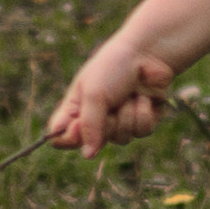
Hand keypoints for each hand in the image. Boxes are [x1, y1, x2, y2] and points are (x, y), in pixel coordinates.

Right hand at [49, 39, 177, 154]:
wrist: (148, 52)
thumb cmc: (113, 67)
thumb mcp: (94, 94)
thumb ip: (89, 126)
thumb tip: (88, 155)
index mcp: (76, 110)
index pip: (61, 138)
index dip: (69, 138)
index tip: (79, 126)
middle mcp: (97, 119)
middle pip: (95, 143)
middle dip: (106, 124)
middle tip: (112, 104)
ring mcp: (120, 121)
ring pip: (122, 138)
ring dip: (127, 115)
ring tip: (129, 94)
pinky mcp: (143, 120)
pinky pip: (142, 131)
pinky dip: (144, 112)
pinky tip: (144, 97)